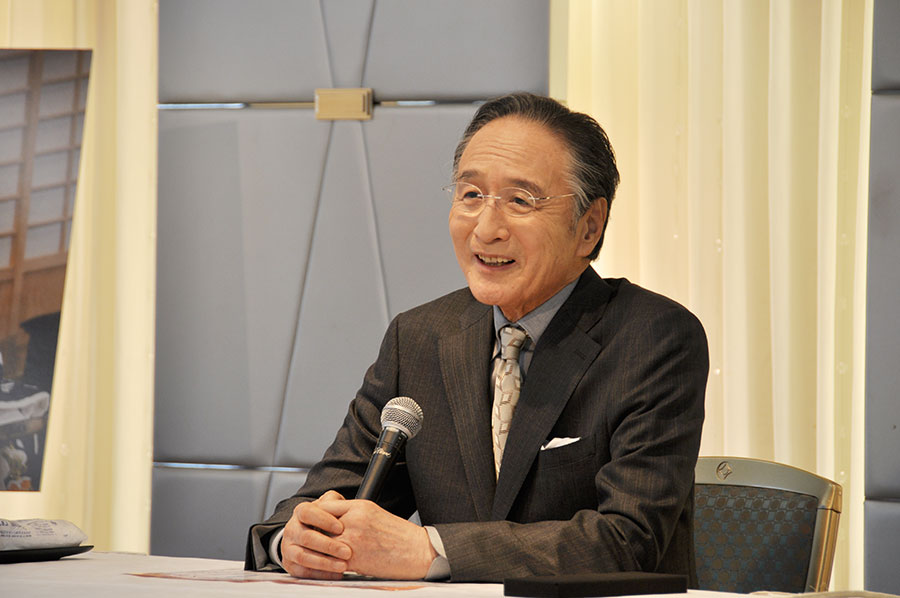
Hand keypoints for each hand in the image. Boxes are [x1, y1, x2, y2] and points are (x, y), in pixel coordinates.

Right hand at [281, 490, 352, 578]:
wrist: (308, 534)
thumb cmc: (323, 519)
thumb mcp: (329, 505)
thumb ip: (334, 502)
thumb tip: (341, 504)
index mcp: (300, 512)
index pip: (307, 513)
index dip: (323, 520)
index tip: (341, 528)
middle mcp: (292, 529)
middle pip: (306, 537)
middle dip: (328, 546)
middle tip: (347, 552)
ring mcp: (288, 548)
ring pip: (303, 557)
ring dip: (324, 563)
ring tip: (343, 566)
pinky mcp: (290, 565)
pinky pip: (303, 572)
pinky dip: (320, 574)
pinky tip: (335, 574)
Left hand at [319, 499, 436, 579]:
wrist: (417, 551)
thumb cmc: (400, 535)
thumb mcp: (375, 514)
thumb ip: (354, 514)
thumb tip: (335, 520)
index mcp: (360, 506)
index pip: (325, 506)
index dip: (316, 515)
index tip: (315, 523)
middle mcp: (354, 520)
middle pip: (319, 524)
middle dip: (314, 533)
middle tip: (311, 541)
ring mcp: (353, 539)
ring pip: (322, 544)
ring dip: (319, 551)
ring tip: (318, 555)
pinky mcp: (355, 558)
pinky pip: (331, 561)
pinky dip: (328, 566)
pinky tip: (330, 567)